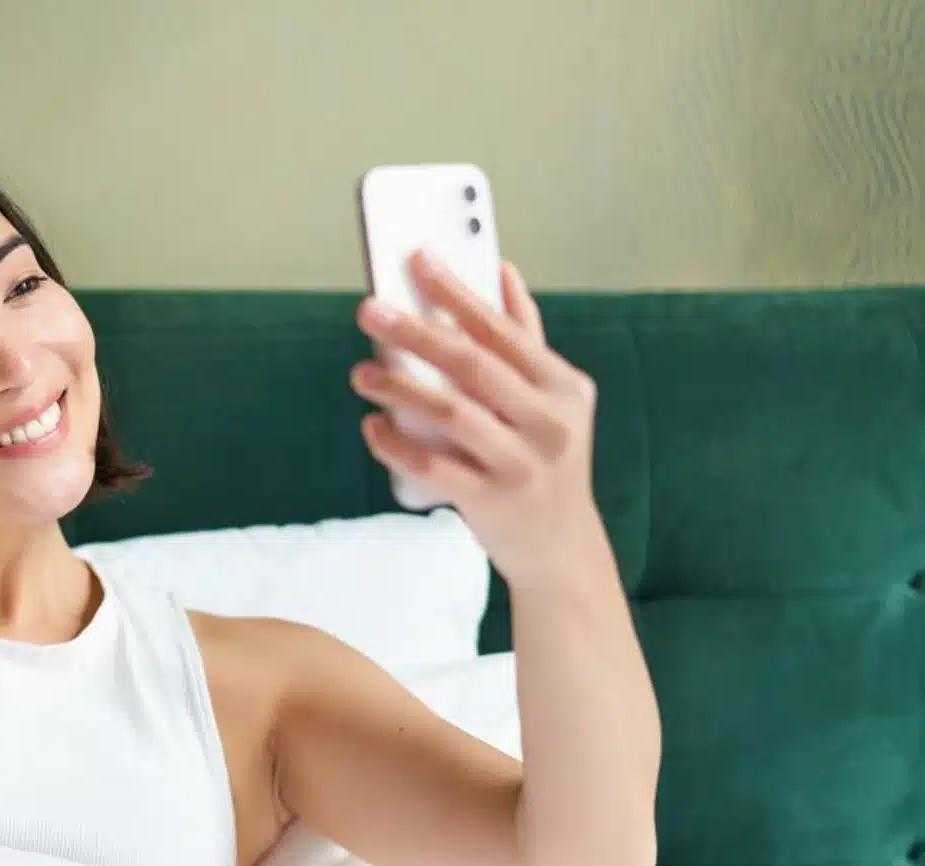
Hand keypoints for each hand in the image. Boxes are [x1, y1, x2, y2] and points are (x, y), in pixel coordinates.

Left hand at [352, 251, 610, 591]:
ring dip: (399, 388)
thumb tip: (502, 270)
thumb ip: (525, 337)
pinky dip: (397, 444)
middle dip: (416, 332)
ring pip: (450, 413)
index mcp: (563, 386)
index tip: (417, 259)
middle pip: (473, 365)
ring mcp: (523, 464)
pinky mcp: (492, 501)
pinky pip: (433, 465)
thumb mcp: (551, 399)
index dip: (457, 292)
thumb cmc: (544, 460)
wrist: (560, 546)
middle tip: (369, 311)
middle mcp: (550, 422)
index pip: (502, 329)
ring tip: (360, 373)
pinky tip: (372, 427)